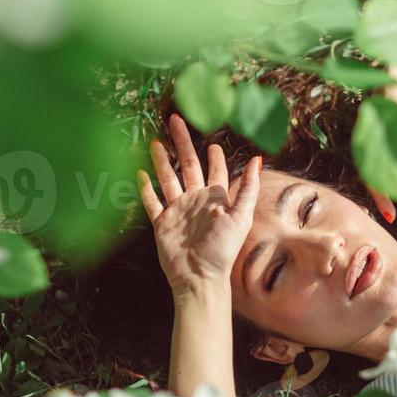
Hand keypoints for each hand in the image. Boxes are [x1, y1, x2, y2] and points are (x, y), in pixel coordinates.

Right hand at [137, 114, 260, 294]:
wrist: (199, 277)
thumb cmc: (223, 250)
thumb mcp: (240, 217)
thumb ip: (249, 188)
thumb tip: (257, 159)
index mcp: (216, 199)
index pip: (214, 171)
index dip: (214, 157)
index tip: (212, 142)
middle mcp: (196, 200)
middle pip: (188, 165)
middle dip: (182, 143)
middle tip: (175, 120)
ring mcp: (177, 210)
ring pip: (168, 178)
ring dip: (161, 160)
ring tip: (155, 141)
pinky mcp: (162, 222)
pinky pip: (152, 201)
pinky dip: (145, 188)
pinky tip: (139, 173)